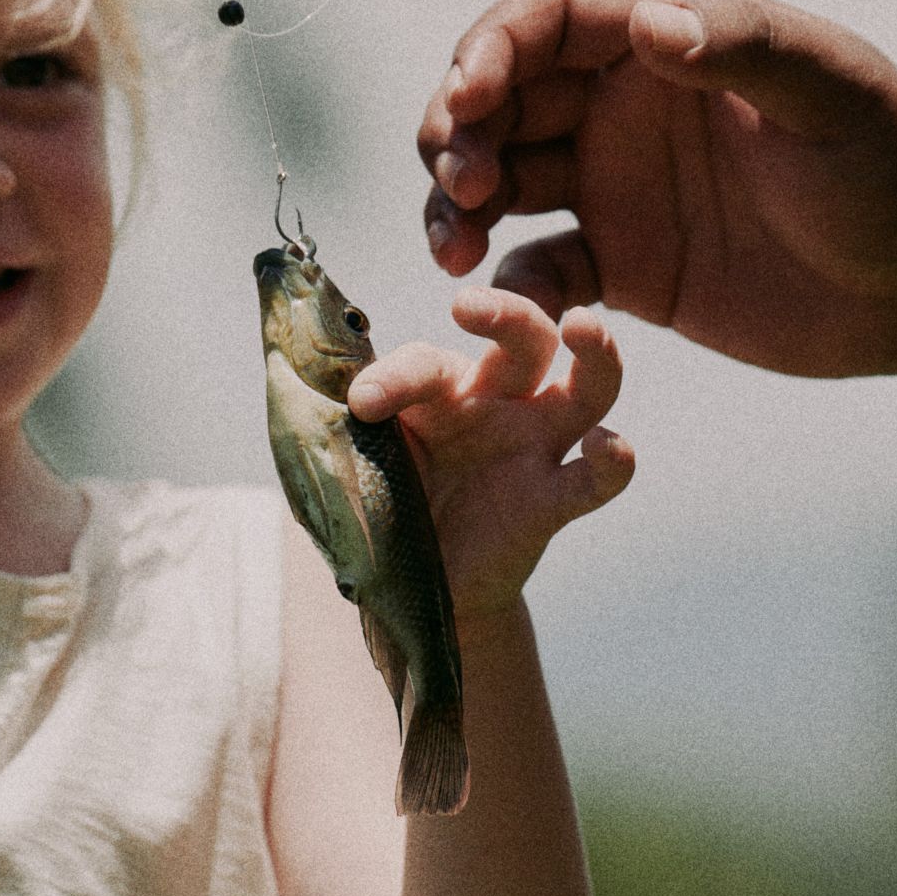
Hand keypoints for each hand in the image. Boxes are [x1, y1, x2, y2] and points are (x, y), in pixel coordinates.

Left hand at [346, 288, 633, 615]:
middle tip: (465, 305)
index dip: (395, 376)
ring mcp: (532, 448)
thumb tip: (285, 384)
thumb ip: (325, 433)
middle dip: (503, 310)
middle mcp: (496, 403)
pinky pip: (595, 478)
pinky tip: (607, 447)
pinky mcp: (551, 501)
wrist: (416, 590)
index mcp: (440, 389)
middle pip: (525, 336)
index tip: (361, 404)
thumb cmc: (382, 511)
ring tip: (586, 328)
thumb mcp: (344, 472)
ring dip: (595, 351)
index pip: (427, 362)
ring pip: (585, 385)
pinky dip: (611, 459)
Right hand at [417, 0, 896, 381]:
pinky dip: (505, 285)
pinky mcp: (622, 267)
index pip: (545, 18)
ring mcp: (617, 185)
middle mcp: (626, 104)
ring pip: (497, 179)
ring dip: (455, 207)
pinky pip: (535, 269)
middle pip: (499, 96)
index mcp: (669, 40)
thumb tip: (650, 22)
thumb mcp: (835, 99)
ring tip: (456, 253)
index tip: (469, 101)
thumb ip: (743, 51)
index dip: (488, 49)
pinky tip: (504, 309)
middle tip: (467, 188)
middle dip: (457, 132)